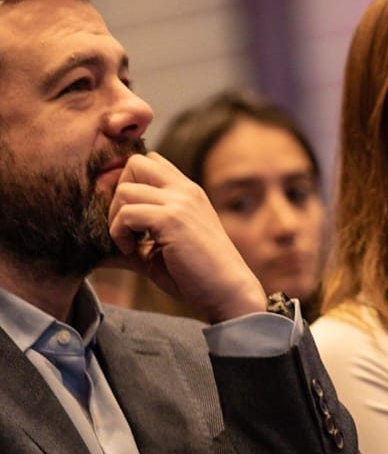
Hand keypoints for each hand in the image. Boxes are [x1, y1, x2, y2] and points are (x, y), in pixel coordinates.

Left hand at [105, 153, 266, 321]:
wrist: (228, 291)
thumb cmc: (197, 275)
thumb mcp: (160, 251)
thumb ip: (131, 241)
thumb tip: (92, 249)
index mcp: (187, 192)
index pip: (150, 162)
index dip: (129, 183)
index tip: (127, 216)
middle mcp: (185, 190)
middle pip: (135, 163)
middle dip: (117, 192)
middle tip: (123, 226)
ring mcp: (179, 202)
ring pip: (125, 188)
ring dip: (115, 217)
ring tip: (128, 243)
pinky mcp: (171, 219)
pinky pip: (127, 213)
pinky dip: (119, 233)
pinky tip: (132, 252)